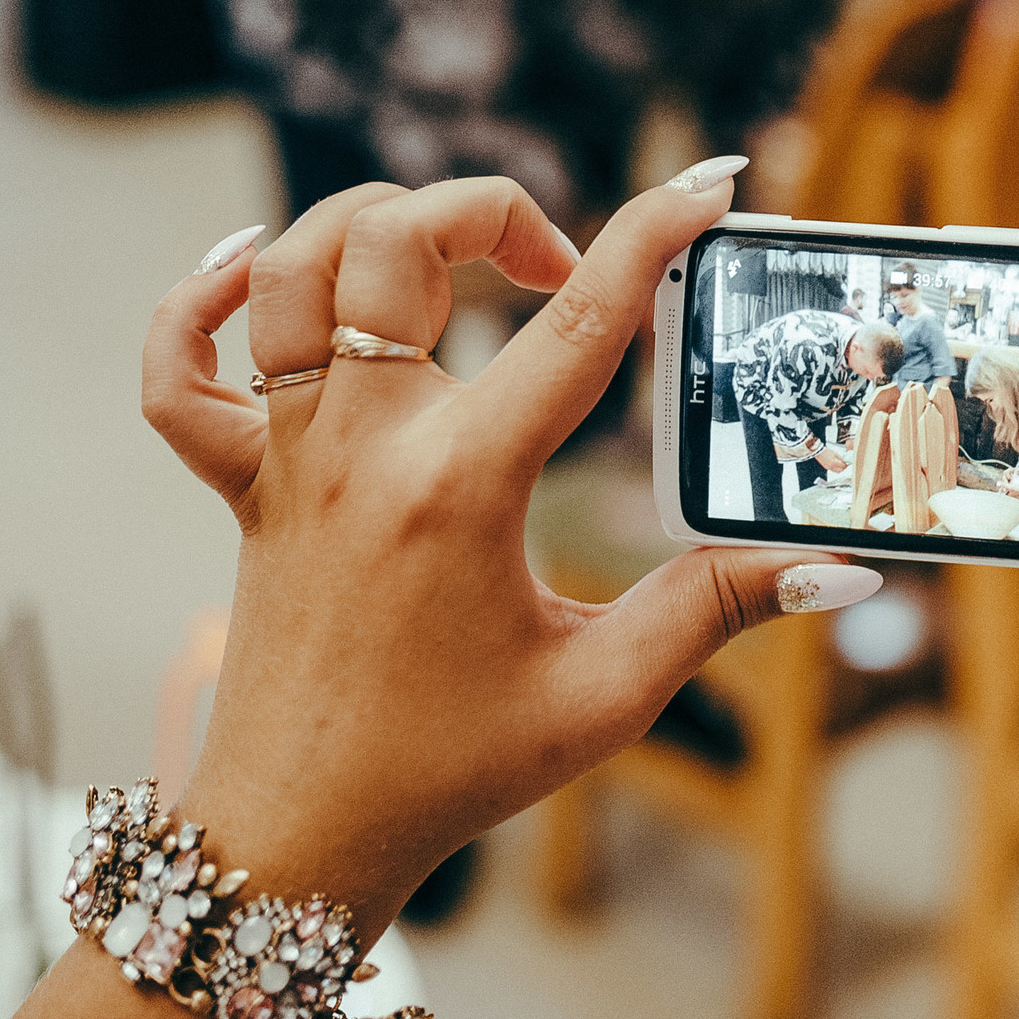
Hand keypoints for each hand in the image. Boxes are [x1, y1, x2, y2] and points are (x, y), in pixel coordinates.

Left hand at [138, 169, 877, 939]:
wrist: (297, 835)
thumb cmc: (451, 768)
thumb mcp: (605, 693)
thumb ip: (719, 609)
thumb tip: (839, 569)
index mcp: (460, 486)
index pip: (578, 322)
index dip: (655, 235)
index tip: (710, 184)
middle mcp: (362, 447)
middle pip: (396, 244)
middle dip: (494, 212)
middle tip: (558, 268)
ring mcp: (286, 458)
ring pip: (289, 272)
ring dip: (370, 228)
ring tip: (445, 259)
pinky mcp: (238, 486)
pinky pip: (179, 364)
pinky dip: (206, 298)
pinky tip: (263, 272)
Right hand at [817, 446, 848, 474]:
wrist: (819, 452)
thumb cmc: (826, 451)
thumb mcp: (835, 453)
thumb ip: (840, 458)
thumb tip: (844, 460)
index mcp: (834, 462)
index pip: (842, 466)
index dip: (845, 465)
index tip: (846, 463)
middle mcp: (831, 466)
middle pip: (840, 470)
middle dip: (843, 468)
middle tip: (845, 465)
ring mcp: (828, 468)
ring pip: (836, 471)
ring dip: (840, 469)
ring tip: (841, 465)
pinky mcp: (826, 468)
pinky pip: (833, 470)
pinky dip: (836, 468)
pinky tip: (836, 465)